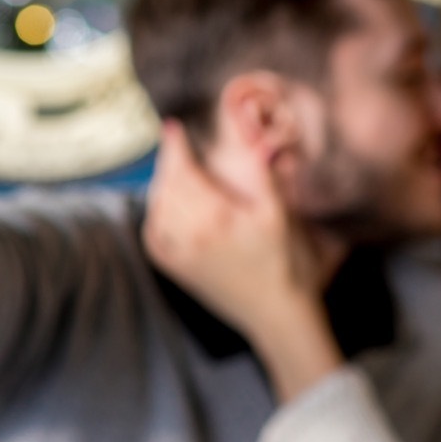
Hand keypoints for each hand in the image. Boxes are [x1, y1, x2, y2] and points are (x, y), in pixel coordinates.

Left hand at [144, 121, 344, 400]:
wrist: (278, 314)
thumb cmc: (286, 264)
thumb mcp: (279, 215)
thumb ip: (263, 176)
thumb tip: (255, 141)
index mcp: (215, 218)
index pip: (183, 172)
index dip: (174, 147)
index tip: (172, 127)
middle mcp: (190, 237)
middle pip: (167, 188)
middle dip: (168, 162)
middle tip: (173, 142)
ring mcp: (182, 257)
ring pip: (158, 212)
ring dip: (160, 187)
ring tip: (171, 171)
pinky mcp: (181, 273)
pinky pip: (154, 241)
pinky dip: (155, 220)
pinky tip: (163, 210)